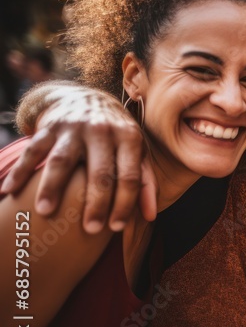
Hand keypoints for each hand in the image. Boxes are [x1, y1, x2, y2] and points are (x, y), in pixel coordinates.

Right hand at [0, 83, 156, 231]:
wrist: (89, 98)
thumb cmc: (118, 135)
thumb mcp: (139, 151)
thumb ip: (146, 182)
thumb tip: (150, 216)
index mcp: (128, 138)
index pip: (129, 175)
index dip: (124, 203)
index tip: (115, 227)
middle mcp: (102, 131)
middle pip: (99, 172)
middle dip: (95, 203)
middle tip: (90, 229)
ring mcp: (73, 128)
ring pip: (62, 161)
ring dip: (52, 187)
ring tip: (45, 212)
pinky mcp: (49, 127)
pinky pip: (32, 151)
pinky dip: (20, 171)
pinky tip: (9, 191)